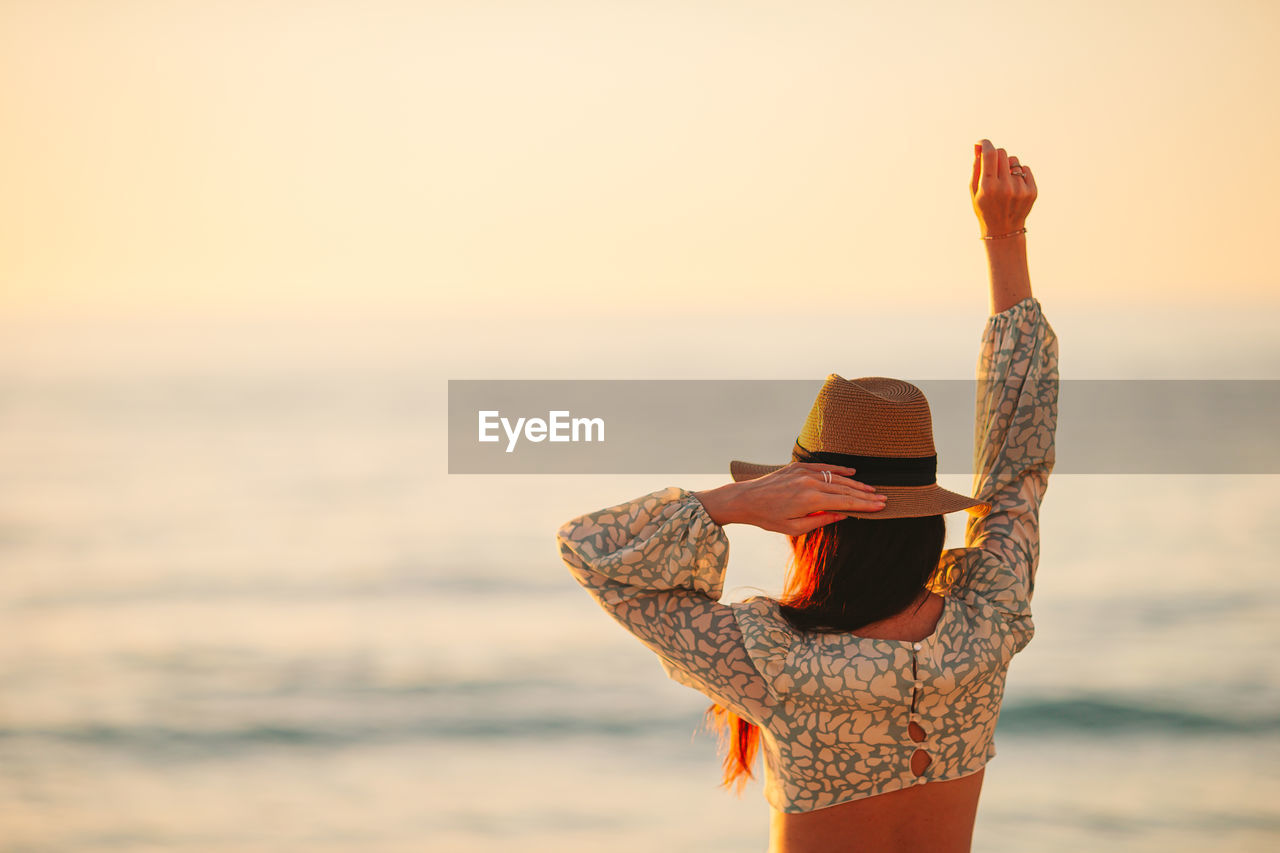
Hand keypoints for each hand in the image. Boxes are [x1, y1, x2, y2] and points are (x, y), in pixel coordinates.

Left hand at [693, 462, 886, 534]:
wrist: (745, 499)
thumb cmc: (768, 518)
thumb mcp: (795, 528)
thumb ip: (821, 520)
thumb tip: (844, 515)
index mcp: (811, 500)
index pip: (846, 503)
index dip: (865, 505)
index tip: (881, 507)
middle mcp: (810, 483)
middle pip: (846, 489)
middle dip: (866, 495)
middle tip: (884, 498)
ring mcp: (804, 472)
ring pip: (837, 478)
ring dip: (856, 484)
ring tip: (872, 489)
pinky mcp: (798, 467)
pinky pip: (824, 467)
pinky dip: (839, 470)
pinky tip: (852, 472)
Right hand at [970, 138, 1036, 237]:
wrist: (1003, 231)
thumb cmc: (984, 207)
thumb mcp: (974, 190)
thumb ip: (976, 167)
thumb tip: (979, 146)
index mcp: (988, 187)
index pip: (990, 154)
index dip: (986, 144)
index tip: (982, 143)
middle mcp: (1006, 187)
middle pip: (1002, 153)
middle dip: (995, 155)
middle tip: (992, 165)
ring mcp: (1021, 189)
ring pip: (1014, 160)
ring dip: (1007, 166)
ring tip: (1003, 180)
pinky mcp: (1032, 191)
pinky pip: (1025, 169)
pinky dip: (1018, 174)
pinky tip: (1013, 187)